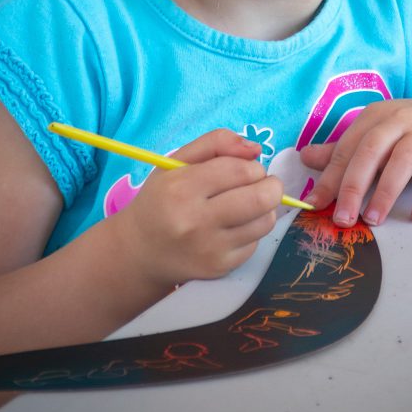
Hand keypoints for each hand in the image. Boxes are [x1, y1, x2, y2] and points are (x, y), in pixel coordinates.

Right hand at [113, 128, 282, 286]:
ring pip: (265, 222)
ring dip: (265, 208)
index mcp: (182, 189)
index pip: (241, 170)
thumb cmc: (162, 198)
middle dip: (271, 185)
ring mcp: (209, 250)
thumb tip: (256, 149)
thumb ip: (216, 142)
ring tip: (246, 204)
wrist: (140, 251)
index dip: (253, 165)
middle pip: (261, 198)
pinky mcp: (220, 268)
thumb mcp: (177, 161)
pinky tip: (233, 227)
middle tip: (260, 184)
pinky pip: (255, 243)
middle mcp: (195, 222)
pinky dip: (251, 231)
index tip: (246, 168)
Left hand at [300, 95, 411, 224]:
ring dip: (386, 192)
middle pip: (371, 151)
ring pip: (403, 161)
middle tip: (342, 217)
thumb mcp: (376, 133)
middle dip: (353, 186)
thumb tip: (305, 158)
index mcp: (375, 116)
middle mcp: (400, 119)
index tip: (315, 204)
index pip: (347, 147)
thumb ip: (343, 149)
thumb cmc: (410, 129)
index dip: (330, 177)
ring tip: (373, 220)